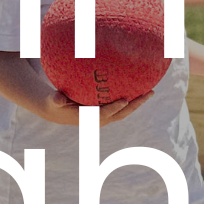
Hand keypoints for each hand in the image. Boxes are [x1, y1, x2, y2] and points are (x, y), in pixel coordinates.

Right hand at [38, 87, 154, 124]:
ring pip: (124, 110)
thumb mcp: (53, 101)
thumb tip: (57, 97)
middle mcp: (100, 119)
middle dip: (135, 105)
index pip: (104, 114)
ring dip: (138, 102)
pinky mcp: (107, 111)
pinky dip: (131, 98)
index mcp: (89, 118)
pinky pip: (122, 105)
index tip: (125, 100)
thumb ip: (56, 100)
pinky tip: (139, 85)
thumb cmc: (56, 103)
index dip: (115, 108)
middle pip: (121, 113)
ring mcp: (105, 116)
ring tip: (151, 90)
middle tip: (148, 93)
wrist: (58, 111)